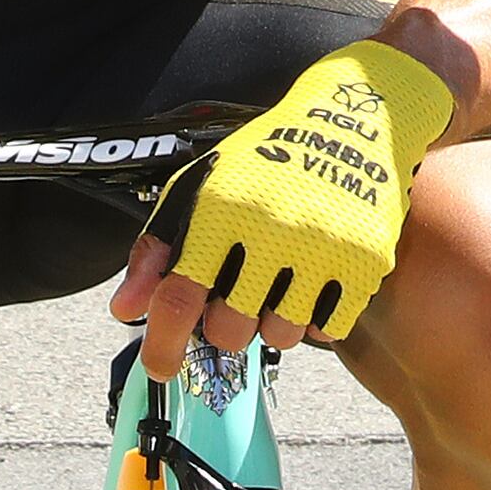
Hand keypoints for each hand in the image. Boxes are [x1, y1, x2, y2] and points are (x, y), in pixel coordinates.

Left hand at [110, 39, 455, 372]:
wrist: (352, 121)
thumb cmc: (263, 159)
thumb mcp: (199, 189)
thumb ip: (156, 251)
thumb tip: (126, 310)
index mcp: (221, 211)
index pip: (179, 298)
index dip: (163, 344)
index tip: (161, 368)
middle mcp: (270, 229)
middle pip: (229, 330)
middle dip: (226, 326)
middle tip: (237, 297)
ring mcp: (321, 247)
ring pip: (280, 336)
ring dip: (273, 322)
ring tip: (279, 282)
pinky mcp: (365, 260)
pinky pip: (327, 329)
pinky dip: (314, 319)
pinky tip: (312, 284)